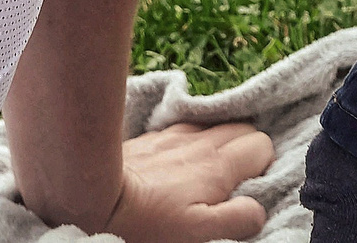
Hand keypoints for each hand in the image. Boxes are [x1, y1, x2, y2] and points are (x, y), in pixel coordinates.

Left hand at [94, 122, 275, 242]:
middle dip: (246, 150)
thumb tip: (257, 209)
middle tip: (234, 180)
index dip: (263, 166)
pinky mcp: (151, 138)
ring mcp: (173, 136)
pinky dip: (191, 141)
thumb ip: (236, 219)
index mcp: (217, 166)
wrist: (93, 198)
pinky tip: (178, 162)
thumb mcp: (198, 232)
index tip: (250, 187)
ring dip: (219, 143)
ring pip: (213, 125)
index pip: (261, 145)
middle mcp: (200, 143)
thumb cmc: (147, 222)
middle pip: (242, 128)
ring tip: (208, 170)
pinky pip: (183, 129)